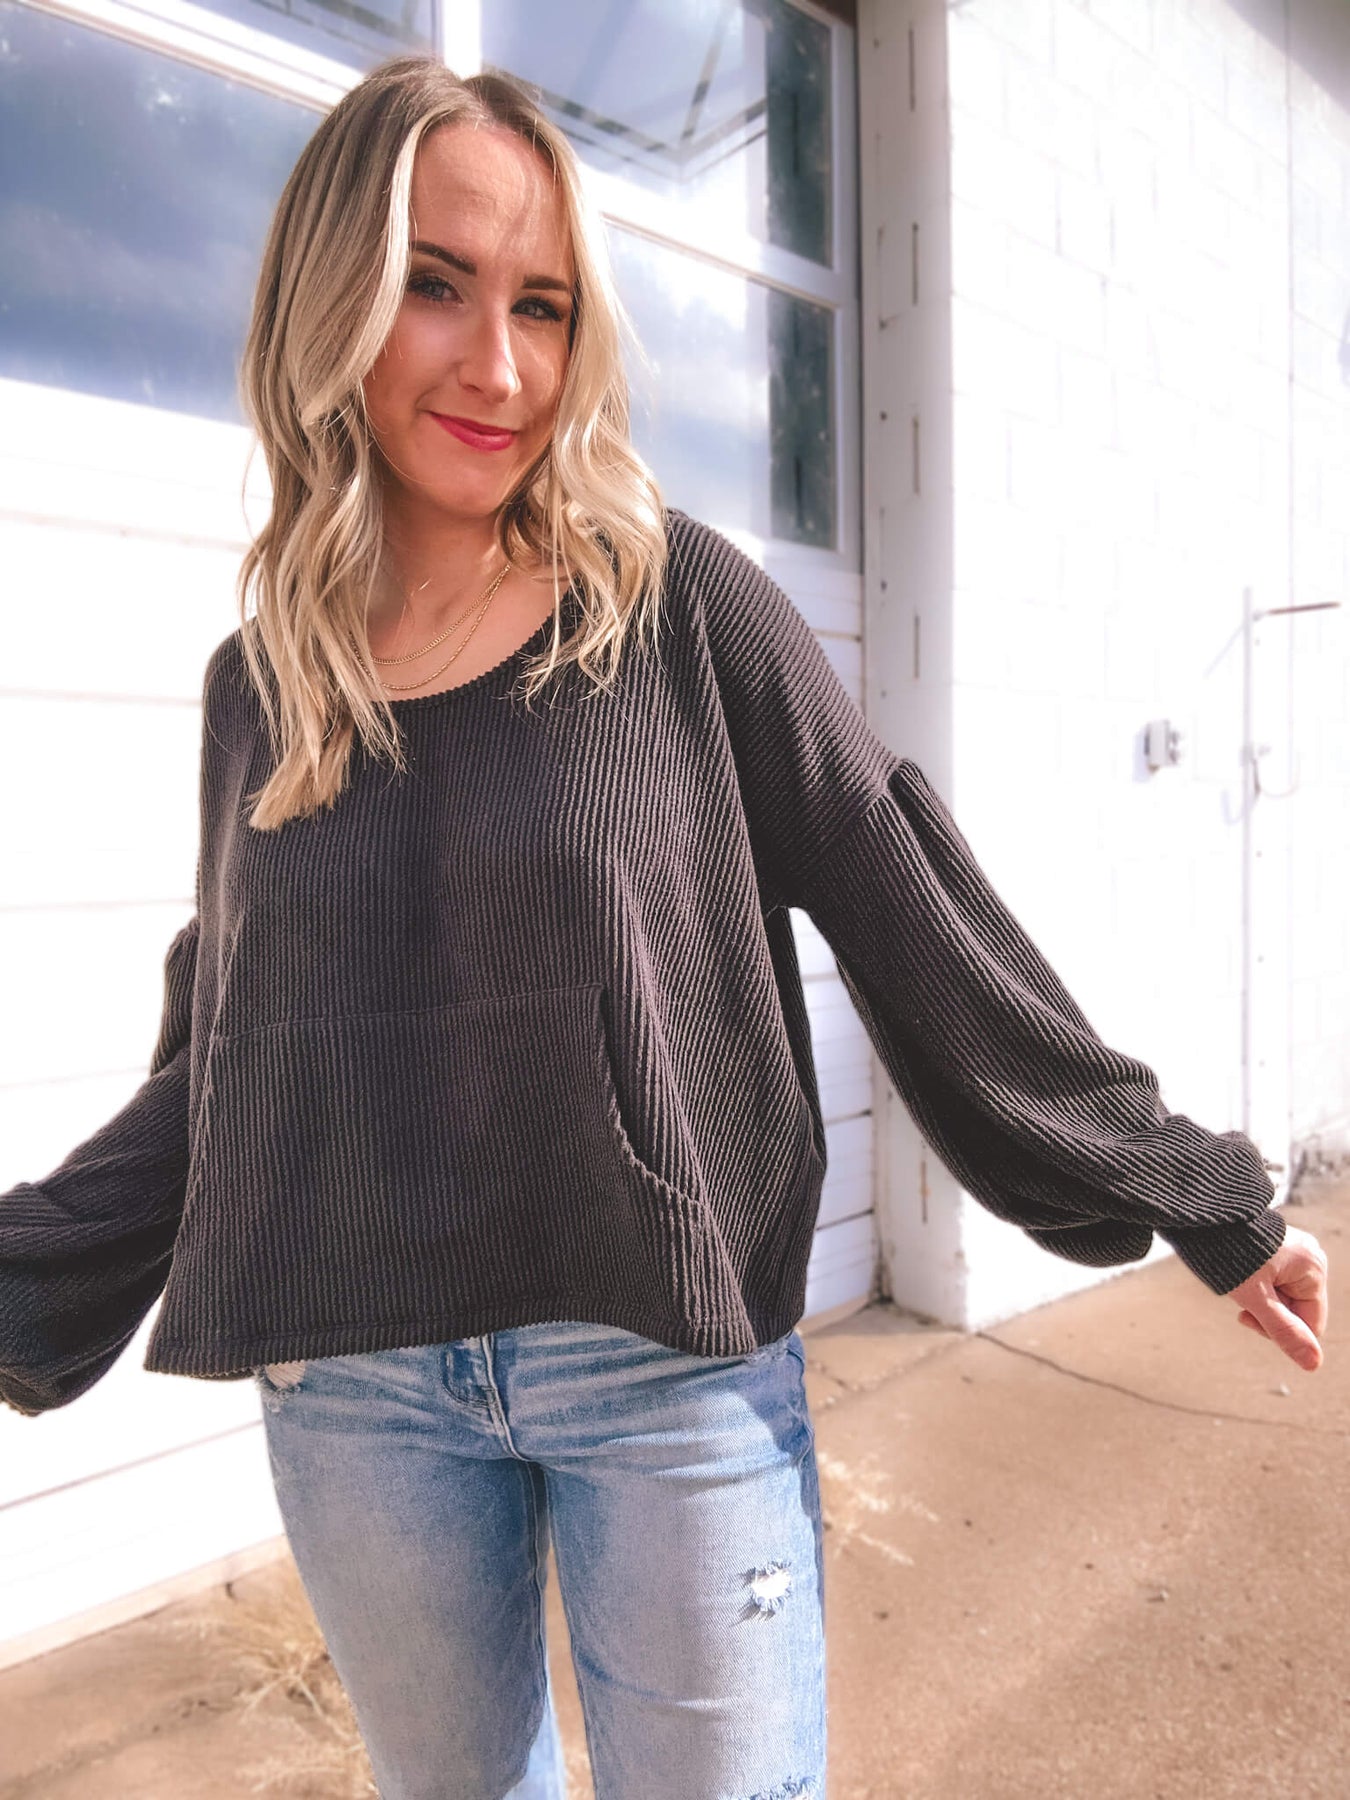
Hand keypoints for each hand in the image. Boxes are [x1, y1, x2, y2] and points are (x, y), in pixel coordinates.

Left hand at [1229, 1225, 1328, 1371]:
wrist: (1201, 1214)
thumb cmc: (1228, 1253)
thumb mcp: (1255, 1297)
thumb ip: (1284, 1331)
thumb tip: (1314, 1365)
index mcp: (1314, 1268)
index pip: (1310, 1324)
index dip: (1279, 1330)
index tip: (1245, 1316)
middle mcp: (1311, 1257)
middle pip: (1296, 1309)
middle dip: (1267, 1311)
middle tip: (1240, 1297)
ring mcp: (1295, 1251)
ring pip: (1282, 1296)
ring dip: (1259, 1298)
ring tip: (1238, 1281)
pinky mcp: (1278, 1248)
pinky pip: (1274, 1281)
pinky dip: (1256, 1285)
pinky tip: (1240, 1273)